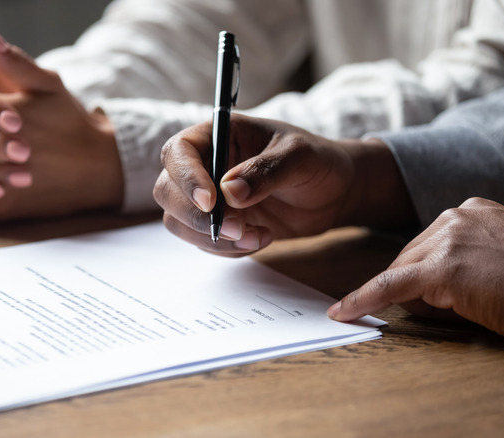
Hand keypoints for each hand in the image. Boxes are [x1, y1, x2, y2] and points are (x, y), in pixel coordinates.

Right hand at [153, 114, 415, 255]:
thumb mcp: (301, 158)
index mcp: (219, 134)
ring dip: (213, 238)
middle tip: (236, 229)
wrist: (335, 193)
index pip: (179, 151)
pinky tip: (261, 238)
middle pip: (168, 190)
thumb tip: (230, 191)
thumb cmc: (319, 162)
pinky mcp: (218, 223)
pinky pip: (201, 242)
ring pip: (180, 221)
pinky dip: (227, 249)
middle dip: (198, 216)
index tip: (211, 201)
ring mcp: (208, 196)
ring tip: (258, 236)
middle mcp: (206, 164)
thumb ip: (266, 171)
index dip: (187, 177)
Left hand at [330, 197, 503, 345]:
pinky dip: (364, 299)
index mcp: (472, 209)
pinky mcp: (440, 268)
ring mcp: (446, 238)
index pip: (428, 242)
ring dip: (416, 297)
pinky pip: (389, 285)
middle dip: (416, 285)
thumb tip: (426, 288)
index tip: (413, 285)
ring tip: (463, 309)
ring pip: (403, 273)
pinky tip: (344, 311)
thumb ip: (466, 258)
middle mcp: (455, 215)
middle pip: (409, 255)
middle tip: (452, 306)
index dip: (424, 271)